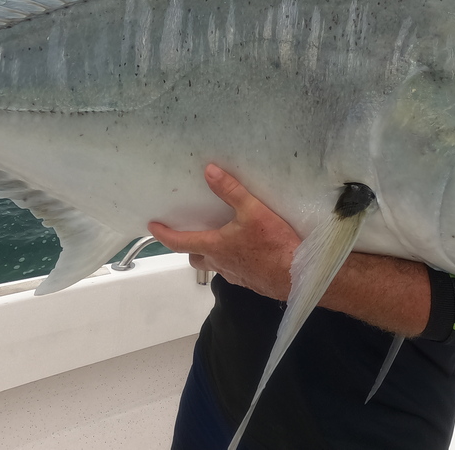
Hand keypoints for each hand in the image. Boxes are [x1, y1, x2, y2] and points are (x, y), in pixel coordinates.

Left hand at [151, 164, 432, 334]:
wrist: (301, 275)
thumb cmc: (274, 244)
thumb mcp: (253, 211)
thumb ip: (230, 191)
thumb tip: (209, 171)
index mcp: (215, 247)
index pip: (181, 242)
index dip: (165, 234)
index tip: (153, 227)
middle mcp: (222, 265)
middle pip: (197, 258)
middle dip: (191, 247)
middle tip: (193, 233)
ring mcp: (238, 276)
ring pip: (217, 266)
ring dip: (215, 255)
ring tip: (223, 239)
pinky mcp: (254, 283)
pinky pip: (237, 271)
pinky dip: (236, 261)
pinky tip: (249, 252)